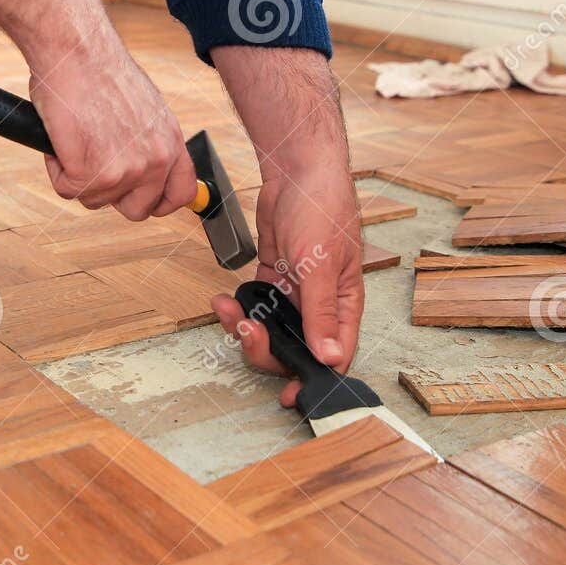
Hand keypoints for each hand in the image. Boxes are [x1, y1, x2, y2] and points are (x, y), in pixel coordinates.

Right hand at [0, 0, 196, 220]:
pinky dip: (57, 168)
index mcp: (171, 141)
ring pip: (95, 200)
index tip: (141, 199)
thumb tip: (138, 164)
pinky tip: (60, 137)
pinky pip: (67, 189)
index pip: (181, 194)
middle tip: (92, 164)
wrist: (76, 49)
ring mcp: (125, 170)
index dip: (159, 203)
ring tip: (74, 135)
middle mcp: (155, 159)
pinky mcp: (90, 173)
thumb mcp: (144, 108)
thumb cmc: (99, 70)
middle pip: (136, 210)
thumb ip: (147, 140)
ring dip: (78, 174)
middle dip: (111, 194)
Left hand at [208, 46, 362, 401]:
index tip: (289, 394)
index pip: (333, 356)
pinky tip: (222, 300)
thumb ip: (321, 313)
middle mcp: (320, 303)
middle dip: (266, 349)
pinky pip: (254, 305)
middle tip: (246, 334)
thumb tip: (330, 359)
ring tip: (226, 312)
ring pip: (269, 329)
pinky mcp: (274, 277)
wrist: (297, 169)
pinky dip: (236, 307)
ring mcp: (295, 292)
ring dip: (245, 327)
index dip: (311, 378)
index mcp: (343, 305)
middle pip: (294, 348)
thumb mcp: (321, 264)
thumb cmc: (323, 208)